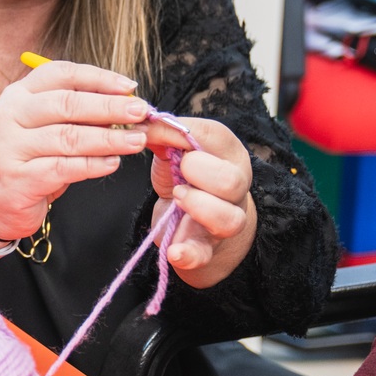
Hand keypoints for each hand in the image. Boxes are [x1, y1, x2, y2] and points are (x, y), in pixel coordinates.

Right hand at [0, 60, 151, 242]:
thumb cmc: (29, 157)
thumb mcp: (46, 126)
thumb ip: (77, 113)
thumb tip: (125, 105)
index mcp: (19, 94)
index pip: (60, 74)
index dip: (97, 78)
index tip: (129, 87)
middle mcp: (10, 115)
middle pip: (66, 104)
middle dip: (109, 107)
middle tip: (140, 112)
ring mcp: (11, 147)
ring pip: (68, 137)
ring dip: (108, 138)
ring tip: (135, 140)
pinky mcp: (18, 177)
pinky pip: (64, 168)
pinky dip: (93, 165)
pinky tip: (113, 163)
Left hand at [146, 116, 255, 287]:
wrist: (194, 220)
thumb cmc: (186, 177)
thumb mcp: (173, 151)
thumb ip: (160, 135)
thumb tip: (139, 121)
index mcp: (229, 155)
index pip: (214, 137)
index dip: (182, 134)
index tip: (155, 133)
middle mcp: (235, 189)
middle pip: (232, 180)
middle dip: (200, 172)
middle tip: (179, 171)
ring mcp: (225, 221)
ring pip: (228, 219)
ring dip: (198, 207)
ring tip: (177, 199)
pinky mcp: (206, 249)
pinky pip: (203, 255)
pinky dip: (188, 254)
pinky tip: (173, 251)